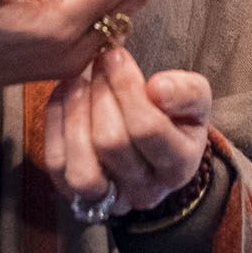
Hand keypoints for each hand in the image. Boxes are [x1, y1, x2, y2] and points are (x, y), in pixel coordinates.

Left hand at [42, 47, 211, 223]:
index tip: (117, 55)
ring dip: (76, 116)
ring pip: (83, 169)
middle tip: (100, 61)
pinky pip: (58, 164)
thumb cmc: (175, 114)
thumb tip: (158, 89)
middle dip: (102, 94)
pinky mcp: (76, 193)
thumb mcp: (195, 97)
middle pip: (112, 143)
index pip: (148, 129)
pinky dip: (56, 125)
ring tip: (80, 81)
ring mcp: (109, 197)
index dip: (127, 88)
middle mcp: (146, 191)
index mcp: (179, 165)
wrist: (156, 142)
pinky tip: (66, 94)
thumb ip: (187, 91)